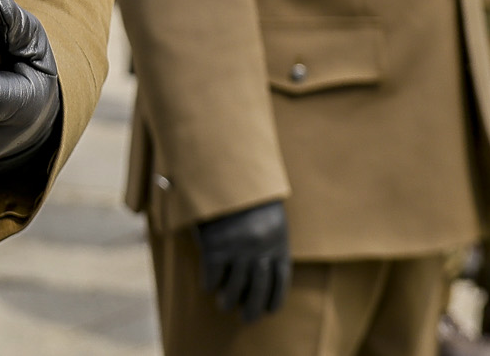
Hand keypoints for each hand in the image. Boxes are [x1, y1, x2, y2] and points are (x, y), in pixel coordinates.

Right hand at [195, 200, 290, 322]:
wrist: (225, 170)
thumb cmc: (246, 190)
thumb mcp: (269, 211)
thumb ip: (269, 235)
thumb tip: (264, 260)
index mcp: (277, 241)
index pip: (280, 279)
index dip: (275, 298)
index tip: (269, 310)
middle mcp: (260, 250)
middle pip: (258, 288)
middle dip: (253, 307)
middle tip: (247, 318)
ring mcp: (237, 250)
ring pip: (234, 286)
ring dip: (229, 299)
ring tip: (224, 305)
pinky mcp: (215, 247)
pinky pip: (212, 274)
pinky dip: (210, 283)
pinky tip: (208, 286)